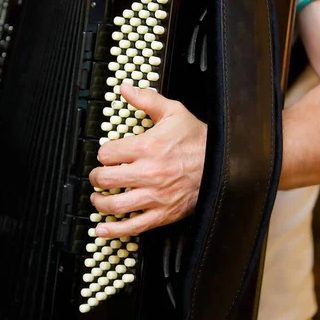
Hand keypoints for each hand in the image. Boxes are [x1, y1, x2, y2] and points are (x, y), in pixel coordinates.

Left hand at [88, 83, 206, 237]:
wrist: (222, 162)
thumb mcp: (173, 112)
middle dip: (97, 177)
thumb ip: (147, 100)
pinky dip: (114, 230)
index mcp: (148, 148)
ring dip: (100, 201)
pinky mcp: (163, 213)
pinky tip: (102, 228)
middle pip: (106, 179)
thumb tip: (126, 89)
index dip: (103, 154)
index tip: (107, 155)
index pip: (107, 154)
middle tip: (98, 176)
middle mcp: (149, 173)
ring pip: (115, 205)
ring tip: (99, 197)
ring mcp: (155, 196)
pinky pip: (133, 226)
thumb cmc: (197, 139)